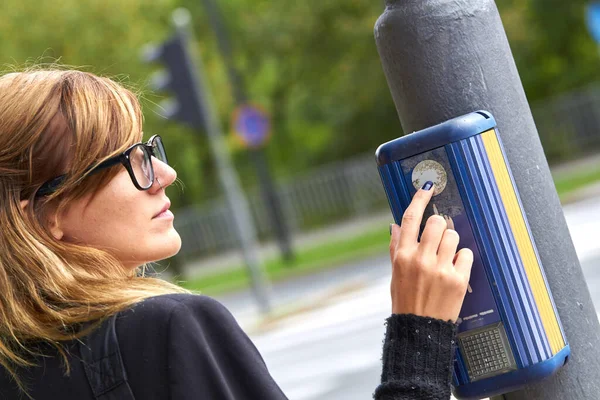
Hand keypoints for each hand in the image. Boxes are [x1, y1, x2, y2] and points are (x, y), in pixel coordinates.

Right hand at [389, 182, 472, 321]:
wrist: (420, 329)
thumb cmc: (405, 300)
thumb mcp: (395, 274)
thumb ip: (396, 248)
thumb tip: (396, 226)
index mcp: (402, 256)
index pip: (411, 218)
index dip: (420, 200)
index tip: (427, 189)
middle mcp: (420, 259)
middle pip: (436, 223)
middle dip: (439, 226)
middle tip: (438, 236)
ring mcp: (440, 269)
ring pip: (453, 236)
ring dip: (451, 243)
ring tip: (446, 256)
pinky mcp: (458, 279)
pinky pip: (466, 254)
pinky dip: (462, 259)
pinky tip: (454, 269)